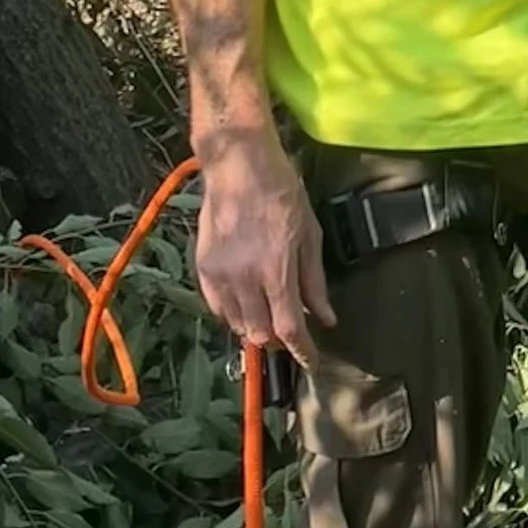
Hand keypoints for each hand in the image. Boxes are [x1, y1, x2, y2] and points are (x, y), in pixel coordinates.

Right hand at [193, 127, 331, 360]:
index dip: (302, 352)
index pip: (289, 329)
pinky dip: (232, 314)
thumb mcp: (309, 235)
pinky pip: (216, 307)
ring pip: (236, 324)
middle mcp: (244, 279)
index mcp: (276, 271)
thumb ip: (314, 282)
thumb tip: (325, 318)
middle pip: (260, 334)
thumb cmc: (282, 194)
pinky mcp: (203, 267)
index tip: (311, 362)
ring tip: (268, 316)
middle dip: (278, 342)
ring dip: (255, 329)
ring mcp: (220, 274)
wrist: (239, 165)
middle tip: (290, 332)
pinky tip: (245, 303)